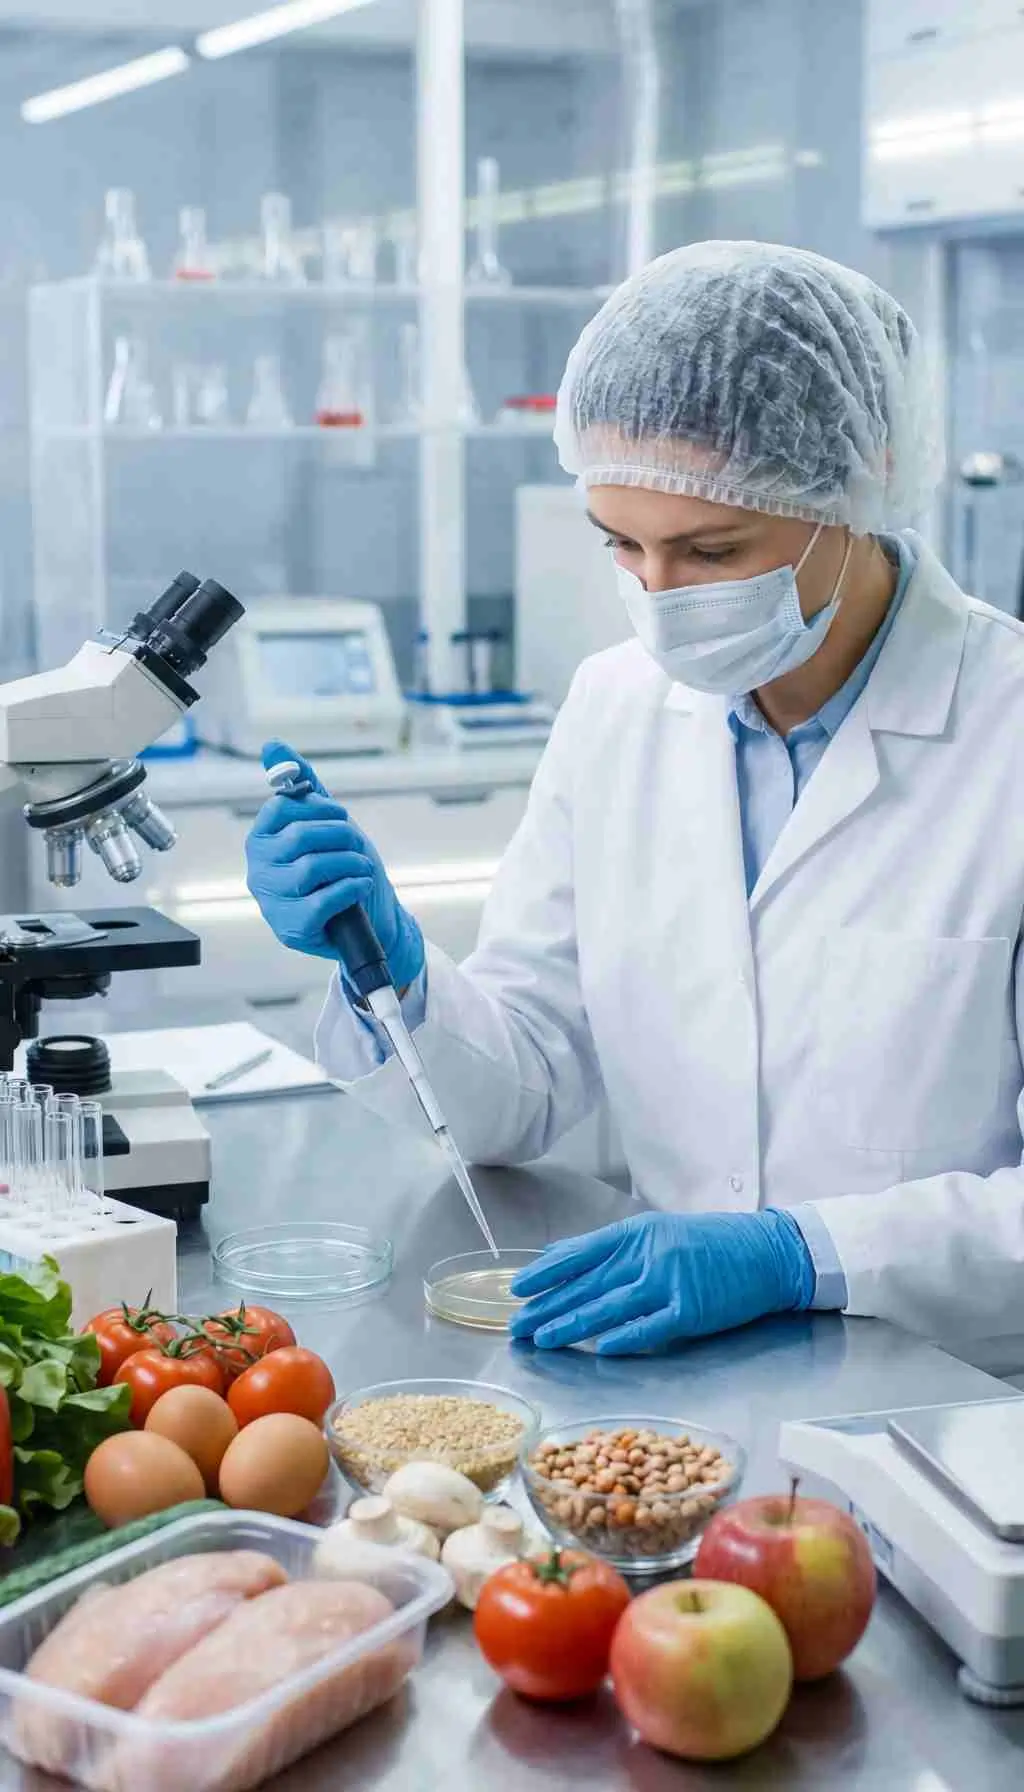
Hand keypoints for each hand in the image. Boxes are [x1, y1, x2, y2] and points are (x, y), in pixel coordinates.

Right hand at [245, 739, 424, 986]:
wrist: (371, 918)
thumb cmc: (343, 868)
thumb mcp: (326, 821)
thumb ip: (300, 784)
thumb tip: (272, 745)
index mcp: (262, 839)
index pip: (280, 807)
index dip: (319, 807)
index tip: (342, 816)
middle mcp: (258, 869)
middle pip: (299, 836)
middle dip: (341, 836)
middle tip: (357, 846)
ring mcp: (271, 902)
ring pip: (312, 867)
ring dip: (350, 863)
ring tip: (363, 868)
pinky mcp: (290, 928)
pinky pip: (322, 900)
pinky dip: (350, 888)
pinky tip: (360, 886)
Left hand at [509, 1209, 813, 1354]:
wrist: (766, 1252)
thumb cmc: (710, 1244)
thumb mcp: (656, 1232)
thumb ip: (609, 1247)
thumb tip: (558, 1255)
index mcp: (637, 1233)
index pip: (580, 1254)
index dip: (546, 1273)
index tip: (517, 1289)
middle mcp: (648, 1254)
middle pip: (587, 1284)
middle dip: (548, 1306)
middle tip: (517, 1325)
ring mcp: (670, 1282)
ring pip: (610, 1307)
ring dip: (572, 1325)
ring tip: (543, 1340)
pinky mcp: (692, 1310)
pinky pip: (651, 1327)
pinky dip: (624, 1337)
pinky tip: (599, 1348)